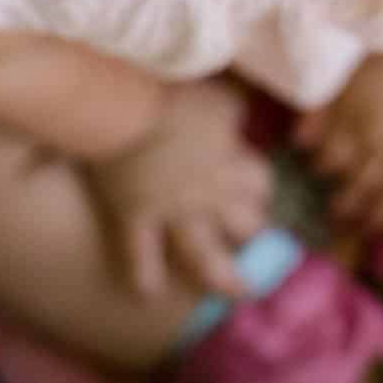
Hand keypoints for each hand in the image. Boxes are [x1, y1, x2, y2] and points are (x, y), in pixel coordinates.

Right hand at [84, 77, 272, 299]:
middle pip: (246, 223)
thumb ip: (233, 104)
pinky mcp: (135, 217)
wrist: (123, 106)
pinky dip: (144, 276)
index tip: (254, 184)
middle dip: (251, 229)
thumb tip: (243, 108)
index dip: (259, 183)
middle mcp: (209, 191)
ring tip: (236, 292)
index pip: (259, 180)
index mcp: (228, 156)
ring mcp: (172, 210)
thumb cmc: (170, 89)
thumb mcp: (217, 91)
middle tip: (250, 234)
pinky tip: (149, 294)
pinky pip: (140, 257)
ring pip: (205, 256)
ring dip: (222, 278)